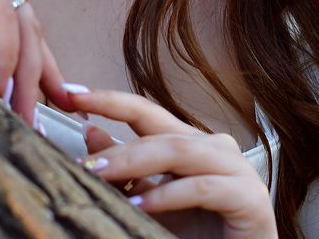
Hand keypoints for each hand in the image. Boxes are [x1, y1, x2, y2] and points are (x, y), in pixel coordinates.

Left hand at [65, 87, 276, 238]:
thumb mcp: (150, 202)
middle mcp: (214, 147)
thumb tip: (90, 133)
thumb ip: (127, 170)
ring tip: (100, 177)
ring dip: (134, 163)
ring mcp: (236, 169)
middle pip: (158, 129)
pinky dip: (167, 195)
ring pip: (177, 151)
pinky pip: (201, 187)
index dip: (107, 100)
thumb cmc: (199, 236)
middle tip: (82, 159)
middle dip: (115, 141)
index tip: (70, 94)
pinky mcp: (249, 198)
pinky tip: (140, 206)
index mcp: (190, 143)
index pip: (144, 111)